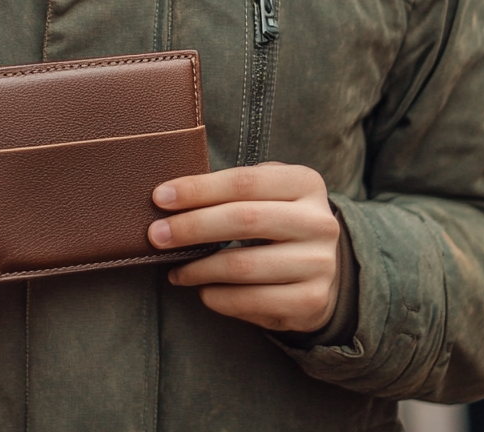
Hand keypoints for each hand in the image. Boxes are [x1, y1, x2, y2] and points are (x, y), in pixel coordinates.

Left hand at [148, 163, 339, 332]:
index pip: (243, 181)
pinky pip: (253, 301)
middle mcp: (318, 222)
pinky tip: (203, 291)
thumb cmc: (280, 220)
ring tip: (176, 270)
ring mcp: (319, 263)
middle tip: (157, 235)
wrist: (326, 267)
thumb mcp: (269, 193)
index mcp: (305, 183)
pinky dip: (220, 298)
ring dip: (199, 269)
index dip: (198, 189)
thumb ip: (233, 189)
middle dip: (192, 227)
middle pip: (243, 219)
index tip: (160, 197)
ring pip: (244, 265)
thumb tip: (171, 197)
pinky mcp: (311, 301)